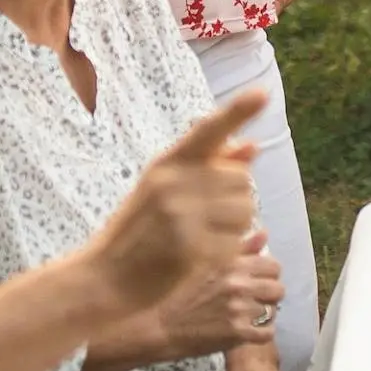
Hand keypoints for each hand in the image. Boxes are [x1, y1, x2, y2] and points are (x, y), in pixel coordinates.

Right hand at [87, 90, 266, 316]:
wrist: (107, 278)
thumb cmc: (139, 231)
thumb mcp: (164, 190)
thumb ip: (207, 167)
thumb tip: (252, 146)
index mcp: (167, 163)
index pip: (208, 130)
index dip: (238, 111)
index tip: (263, 93)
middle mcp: (174, 183)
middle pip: (242, 179)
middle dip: (235, 199)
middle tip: (206, 217)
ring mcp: (182, 215)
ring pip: (246, 210)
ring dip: (237, 226)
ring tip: (204, 235)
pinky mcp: (191, 247)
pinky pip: (235, 242)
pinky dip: (228, 252)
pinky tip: (202, 257)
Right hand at [146, 224, 284, 361]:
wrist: (163, 326)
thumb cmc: (184, 295)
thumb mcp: (209, 264)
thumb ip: (240, 250)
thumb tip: (264, 233)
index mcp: (232, 264)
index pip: (273, 266)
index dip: (268, 275)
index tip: (258, 282)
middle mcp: (238, 283)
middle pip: (278, 289)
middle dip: (269, 296)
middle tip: (255, 301)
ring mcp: (239, 309)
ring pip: (273, 312)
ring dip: (264, 315)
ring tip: (249, 316)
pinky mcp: (237, 333)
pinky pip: (268, 333)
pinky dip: (262, 333)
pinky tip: (248, 331)